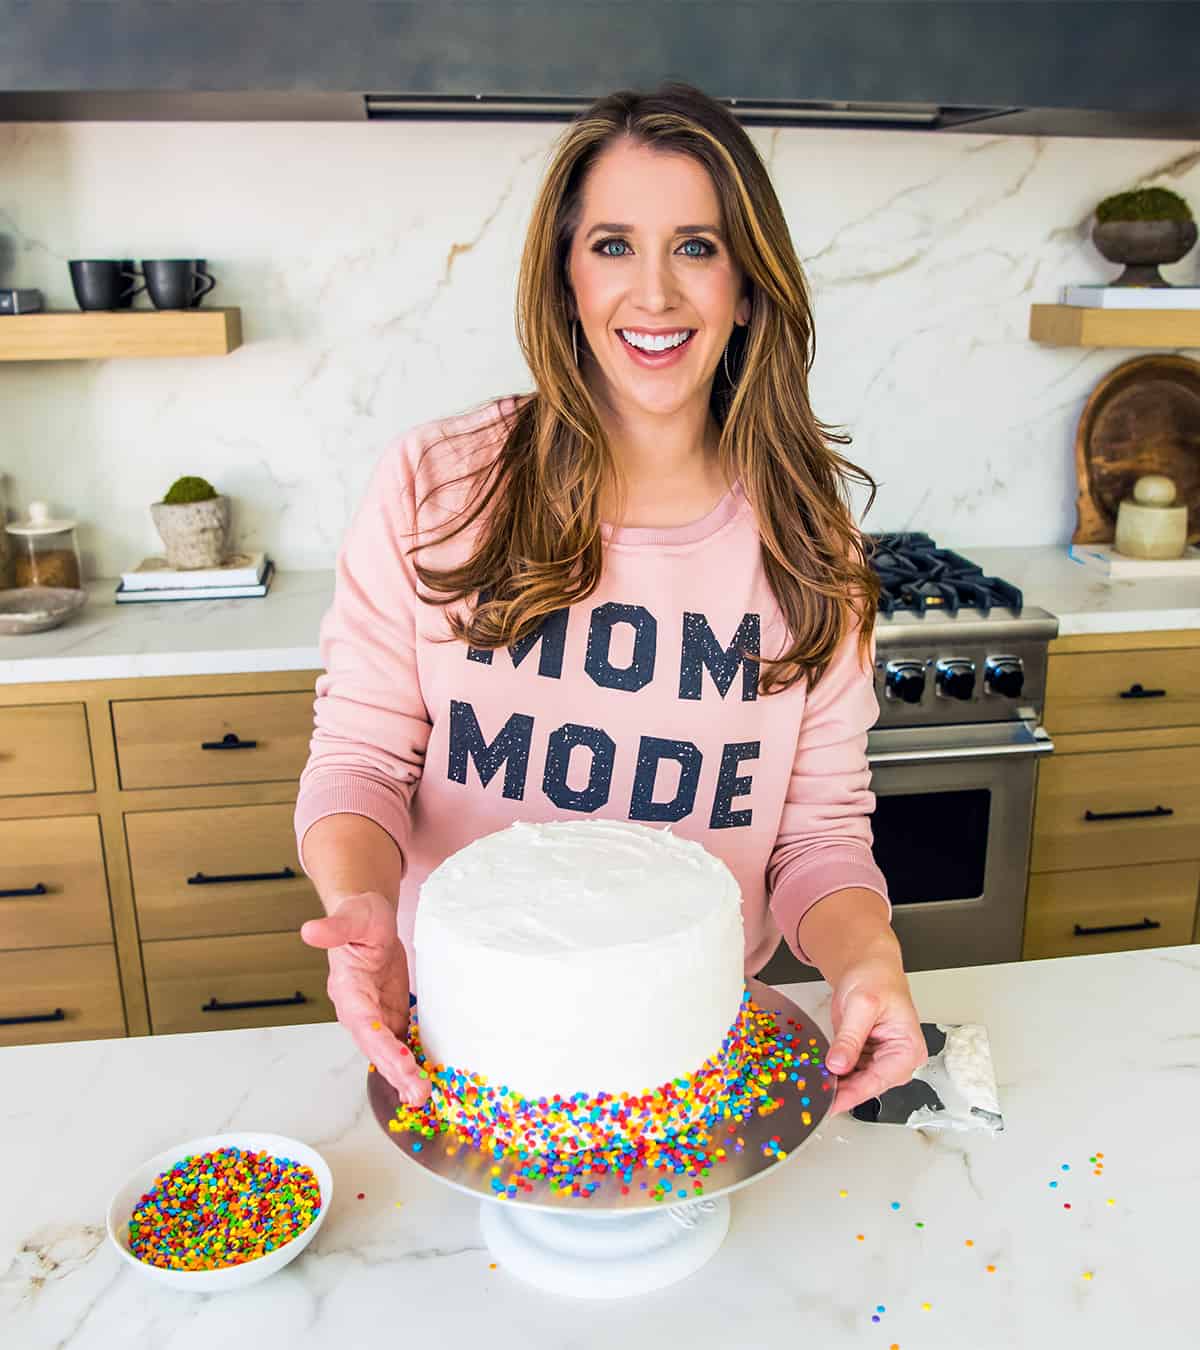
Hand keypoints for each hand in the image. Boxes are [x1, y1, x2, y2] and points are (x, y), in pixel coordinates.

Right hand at [300, 891, 430, 1106]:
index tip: (401, 1064)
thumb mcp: (353, 917)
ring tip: (421, 1098)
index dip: (382, 1045)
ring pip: (388, 1053)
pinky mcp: (390, 1017)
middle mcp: (359, 1012)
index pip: (365, 1024)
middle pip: (377, 1047)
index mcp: (349, 991)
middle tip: (418, 1094)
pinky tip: (423, 1084)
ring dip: (403, 1077)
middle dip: (396, 1072)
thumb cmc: (359, 918)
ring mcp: (375, 1018)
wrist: (368, 922)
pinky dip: (410, 1066)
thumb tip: (310, 930)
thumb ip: (336, 927)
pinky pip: (399, 1046)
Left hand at [825, 955, 925, 1116]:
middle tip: (814, 1096)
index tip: (830, 1104)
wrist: (868, 965)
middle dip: (841, 1091)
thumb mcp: (861, 1006)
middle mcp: (898, 1060)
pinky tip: (818, 1074)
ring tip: (812, 1086)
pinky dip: (834, 1073)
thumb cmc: (876, 978)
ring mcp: (881, 1059)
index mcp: (908, 1049)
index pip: (878, 1081)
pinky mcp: (865, 1056)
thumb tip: (839, 1065)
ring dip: (836, 1084)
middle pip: (867, 1085)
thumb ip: (850, 1037)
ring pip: (856, 1082)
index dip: (852, 1094)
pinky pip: (848, 1071)